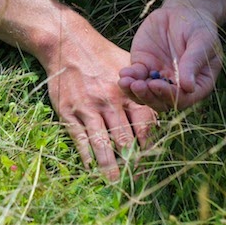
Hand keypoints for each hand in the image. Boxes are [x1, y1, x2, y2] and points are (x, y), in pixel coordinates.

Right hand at [42, 17, 156, 180]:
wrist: (67, 42)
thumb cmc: (101, 54)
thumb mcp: (128, 66)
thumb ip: (143, 89)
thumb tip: (158, 114)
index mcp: (128, 92)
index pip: (144, 126)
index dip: (148, 147)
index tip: (150, 161)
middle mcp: (110, 101)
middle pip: (125, 139)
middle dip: (131, 162)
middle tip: (136, 179)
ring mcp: (88, 107)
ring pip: (102, 143)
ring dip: (110, 166)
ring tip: (115, 182)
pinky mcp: (69, 110)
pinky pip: (80, 138)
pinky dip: (87, 156)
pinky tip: (91, 168)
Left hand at [118, 6, 221, 111]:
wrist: (182, 10)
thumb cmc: (198, 26)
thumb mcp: (201, 40)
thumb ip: (194, 62)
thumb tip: (188, 87)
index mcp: (197, 84)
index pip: (183, 99)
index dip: (169, 95)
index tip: (156, 85)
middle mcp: (177, 85)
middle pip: (162, 101)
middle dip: (148, 96)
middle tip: (138, 86)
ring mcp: (159, 77)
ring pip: (145, 93)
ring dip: (134, 92)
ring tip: (126, 82)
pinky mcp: (144, 66)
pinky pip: (135, 77)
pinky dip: (128, 78)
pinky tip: (124, 74)